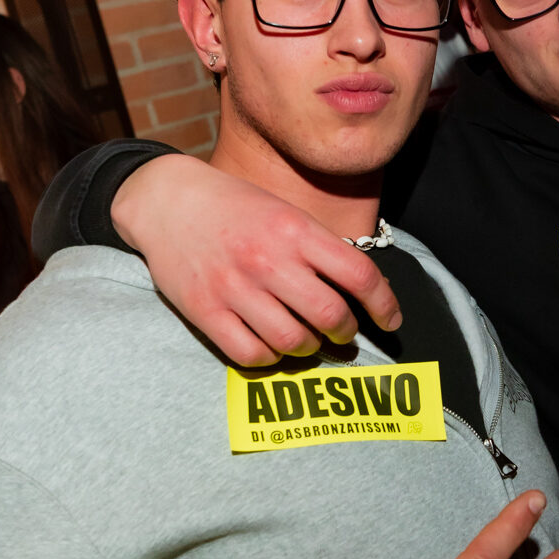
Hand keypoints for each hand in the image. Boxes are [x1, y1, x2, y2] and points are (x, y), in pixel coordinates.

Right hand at [112, 154, 401, 363]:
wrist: (166, 200)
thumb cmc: (235, 207)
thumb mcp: (285, 212)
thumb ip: (320, 249)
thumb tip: (363, 291)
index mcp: (295, 230)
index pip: (359, 275)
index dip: (384, 304)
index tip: (391, 321)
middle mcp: (268, 260)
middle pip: (331, 316)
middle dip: (347, 333)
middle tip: (345, 333)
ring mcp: (235, 288)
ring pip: (294, 342)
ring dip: (311, 349)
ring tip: (308, 339)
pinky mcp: (205, 311)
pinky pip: (252, 355)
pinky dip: (271, 358)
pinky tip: (272, 346)